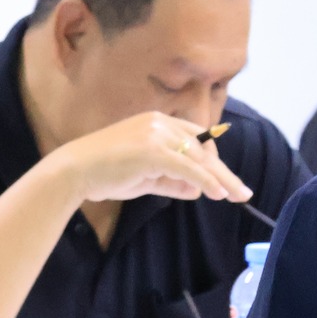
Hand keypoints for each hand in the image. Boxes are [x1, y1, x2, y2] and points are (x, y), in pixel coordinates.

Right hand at [45, 112, 253, 207]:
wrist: (74, 171)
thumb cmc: (104, 173)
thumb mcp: (145, 177)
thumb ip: (172, 181)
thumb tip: (198, 189)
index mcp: (156, 122)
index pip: (194, 139)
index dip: (212, 161)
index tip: (224, 180)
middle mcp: (159, 123)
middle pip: (202, 148)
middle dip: (223, 172)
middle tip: (242, 191)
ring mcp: (156, 134)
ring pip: (199, 158)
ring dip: (220, 179)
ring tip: (237, 195)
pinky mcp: (153, 151)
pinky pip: (188, 168)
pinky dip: (206, 181)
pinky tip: (218, 194)